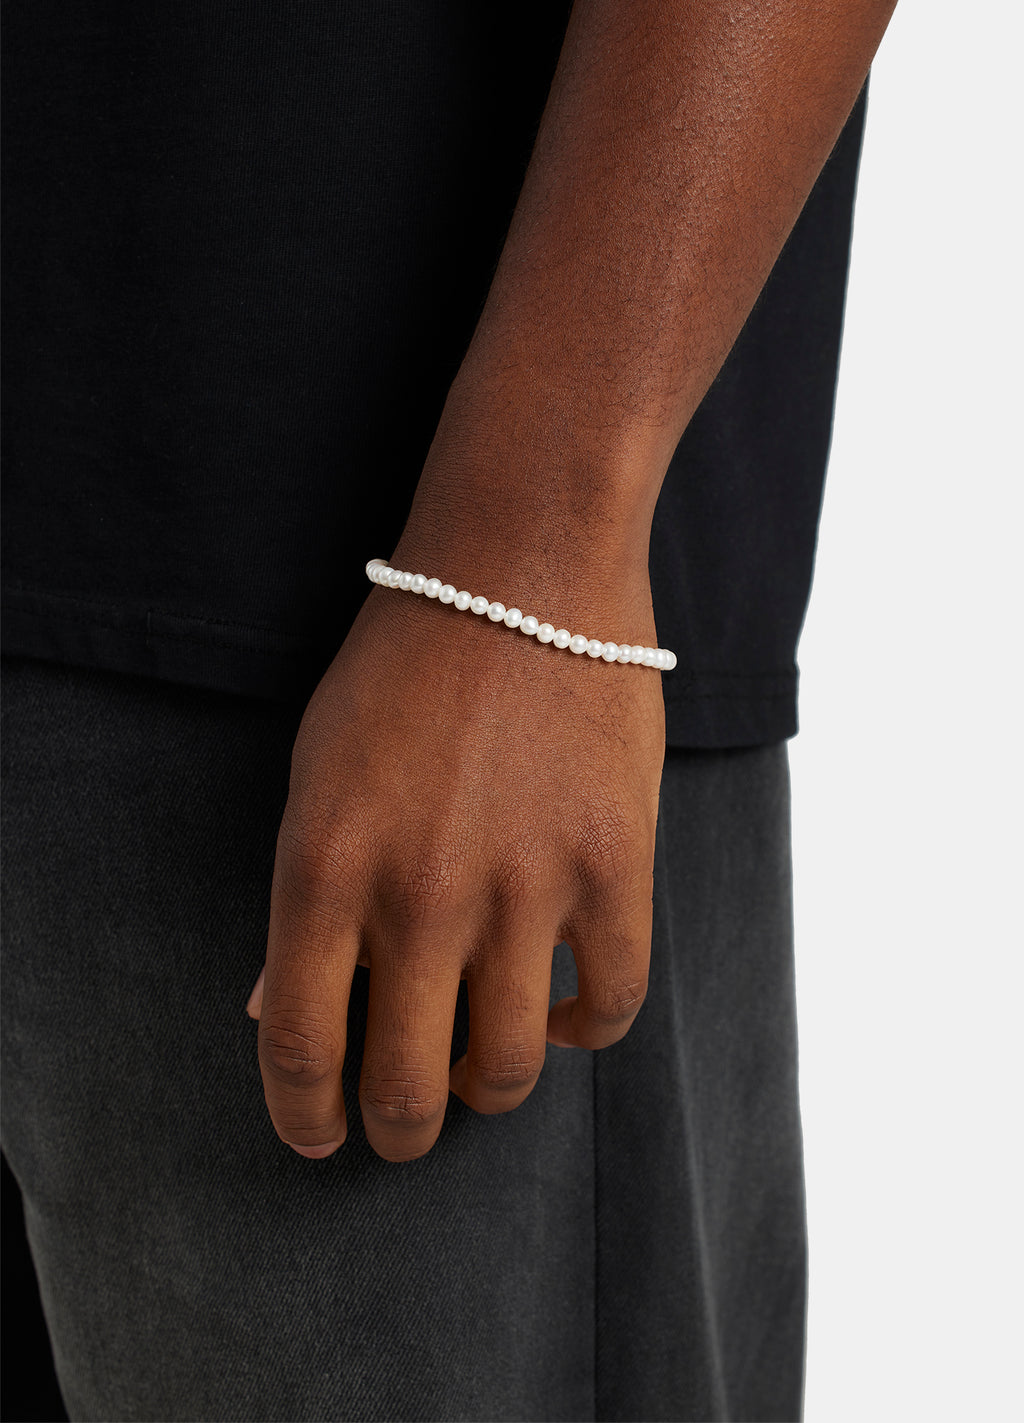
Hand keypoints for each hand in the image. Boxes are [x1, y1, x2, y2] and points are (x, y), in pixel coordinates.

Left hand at [246, 539, 665, 1162]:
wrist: (521, 572)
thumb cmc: (404, 668)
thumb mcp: (316, 773)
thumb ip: (299, 898)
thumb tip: (270, 1008)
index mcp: (323, 868)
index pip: (296, 1046)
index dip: (303, 1116)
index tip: (318, 1137)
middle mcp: (419, 895)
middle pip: (407, 1085)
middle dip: (399, 1128)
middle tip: (406, 1122)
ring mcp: (524, 885)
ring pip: (512, 1067)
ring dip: (489, 1091)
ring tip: (482, 1069)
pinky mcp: (615, 865)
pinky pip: (612, 1003)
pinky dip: (587, 1030)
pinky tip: (566, 1010)